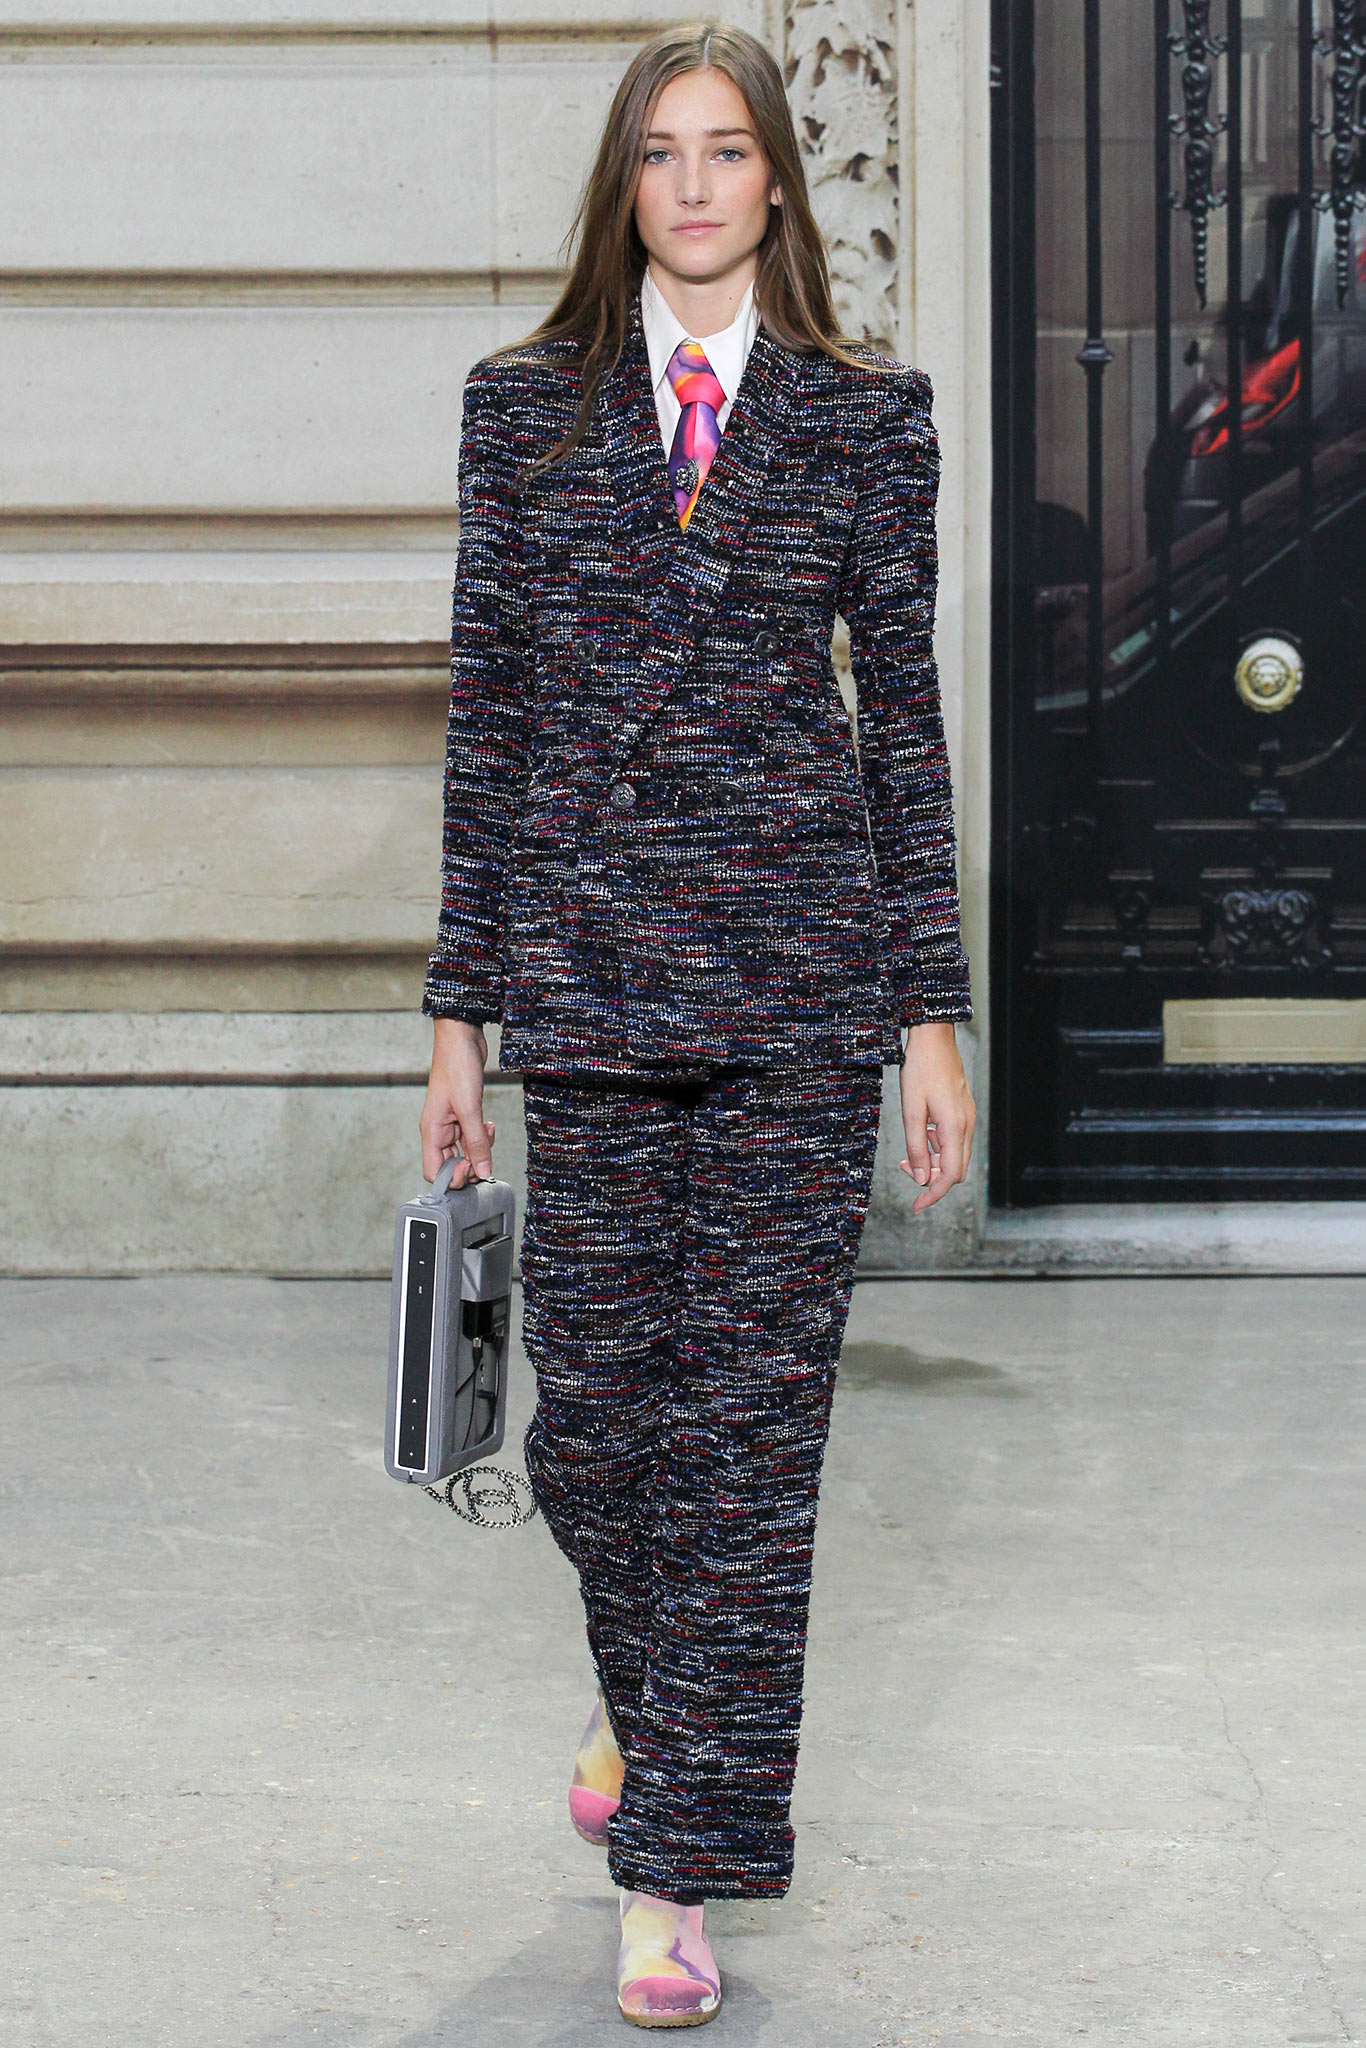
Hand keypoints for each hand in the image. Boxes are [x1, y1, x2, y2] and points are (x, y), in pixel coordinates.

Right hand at [420, 1017, 495, 1183]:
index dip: (453, 1178)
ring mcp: (451, 1123)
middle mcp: (438, 1130)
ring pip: (464, 1152)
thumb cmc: (457, 1066)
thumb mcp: (470, 1108)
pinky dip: (483, 1136)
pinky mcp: (463, 1114)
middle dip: (471, 1164)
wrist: (462, 1037)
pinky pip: (471, 1136)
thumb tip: (483, 1171)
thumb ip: (477, 1142)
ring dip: (480, 1148)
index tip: (471, 1167)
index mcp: (431, 1131)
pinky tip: (490, 1125)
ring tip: (489, 1131)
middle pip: (451, 1165)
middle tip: (486, 1153)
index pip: (434, 1172)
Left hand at [897, 1020, 975, 1213]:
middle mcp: (967, 1126)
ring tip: (908, 1153)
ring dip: (933, 1161)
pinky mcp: (964, 1112)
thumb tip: (922, 1179)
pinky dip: (938, 1147)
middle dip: (931, 1177)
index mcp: (955, 1128)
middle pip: (955, 1170)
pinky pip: (954, 1141)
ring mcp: (968, 1118)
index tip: (917, 1205)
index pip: (949, 1176)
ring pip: (955, 1156)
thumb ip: (916, 1147)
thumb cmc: (920, 1070)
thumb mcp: (911, 1110)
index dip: (933, 1194)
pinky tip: (921, 1133)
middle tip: (905, 1169)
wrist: (934, 1039)